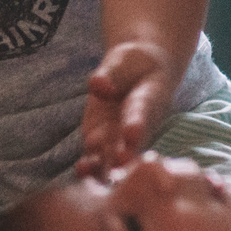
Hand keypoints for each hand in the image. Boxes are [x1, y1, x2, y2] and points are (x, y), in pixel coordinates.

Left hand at [77, 39, 183, 176]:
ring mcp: (118, 137)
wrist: (139, 75)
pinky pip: (97, 158)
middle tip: (118, 162)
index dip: (137, 123)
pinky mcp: (100, 142)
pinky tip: (82, 170)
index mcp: (148, 100)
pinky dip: (91, 167)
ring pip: (114, 155)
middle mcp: (137, 125)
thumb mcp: (124, 60)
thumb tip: (97, 85)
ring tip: (91, 169)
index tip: (132, 133)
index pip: (142, 112)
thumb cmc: (135, 65)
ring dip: (105, 164)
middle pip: (131, 143)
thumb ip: (111, 72)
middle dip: (125, 154)